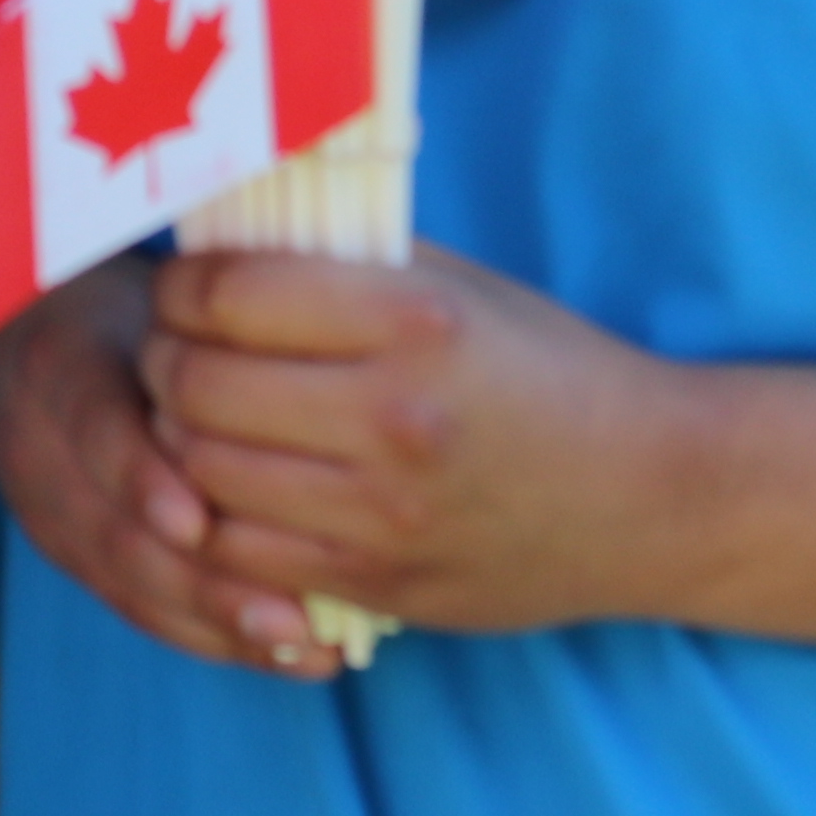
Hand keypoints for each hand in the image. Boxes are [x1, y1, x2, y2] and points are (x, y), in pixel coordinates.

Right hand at [0, 254, 331, 679]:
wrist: (6, 347)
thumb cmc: (121, 316)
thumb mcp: (150, 301)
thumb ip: (209, 336)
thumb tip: (314, 368)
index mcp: (60, 366)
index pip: (93, 428)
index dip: (141, 480)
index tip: (196, 522)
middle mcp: (41, 449)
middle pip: (116, 532)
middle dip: (205, 584)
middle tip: (292, 617)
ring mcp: (49, 513)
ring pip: (130, 583)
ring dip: (219, 622)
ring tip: (302, 644)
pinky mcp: (71, 556)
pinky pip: (140, 609)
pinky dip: (214, 637)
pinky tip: (287, 653)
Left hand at [144, 246, 701, 641]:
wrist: (652, 496)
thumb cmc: (548, 371)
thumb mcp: (456, 287)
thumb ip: (341, 260)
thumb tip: (222, 233)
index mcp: (412, 322)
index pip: (225, 296)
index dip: (179, 287)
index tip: (184, 288)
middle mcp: (392, 418)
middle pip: (194, 386)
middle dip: (163, 361)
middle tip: (175, 350)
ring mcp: (383, 513)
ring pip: (200, 473)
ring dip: (177, 440)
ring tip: (198, 416)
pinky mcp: (378, 582)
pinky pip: (239, 555)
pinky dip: (213, 518)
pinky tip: (232, 487)